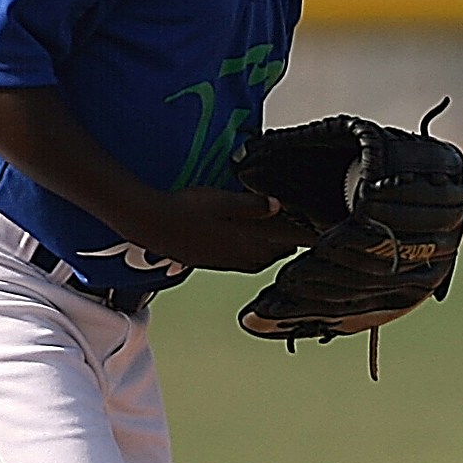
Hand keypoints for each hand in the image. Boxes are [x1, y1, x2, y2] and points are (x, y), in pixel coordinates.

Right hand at [127, 188, 307, 272]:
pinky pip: (237, 261)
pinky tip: (244, 244)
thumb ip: (252, 205)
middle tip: (297, 235)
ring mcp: (221, 261)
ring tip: (275, 240)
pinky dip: (248, 254)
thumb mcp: (223, 201)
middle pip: (270, 256)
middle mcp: (235, 257)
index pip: (281, 245)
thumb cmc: (185, 209)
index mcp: (244, 244)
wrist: (150, 224)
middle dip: (284, 246)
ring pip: (254, 261)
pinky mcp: (207, 260)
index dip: (298, 239)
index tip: (312, 234)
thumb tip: (277, 205)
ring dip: (267, 251)